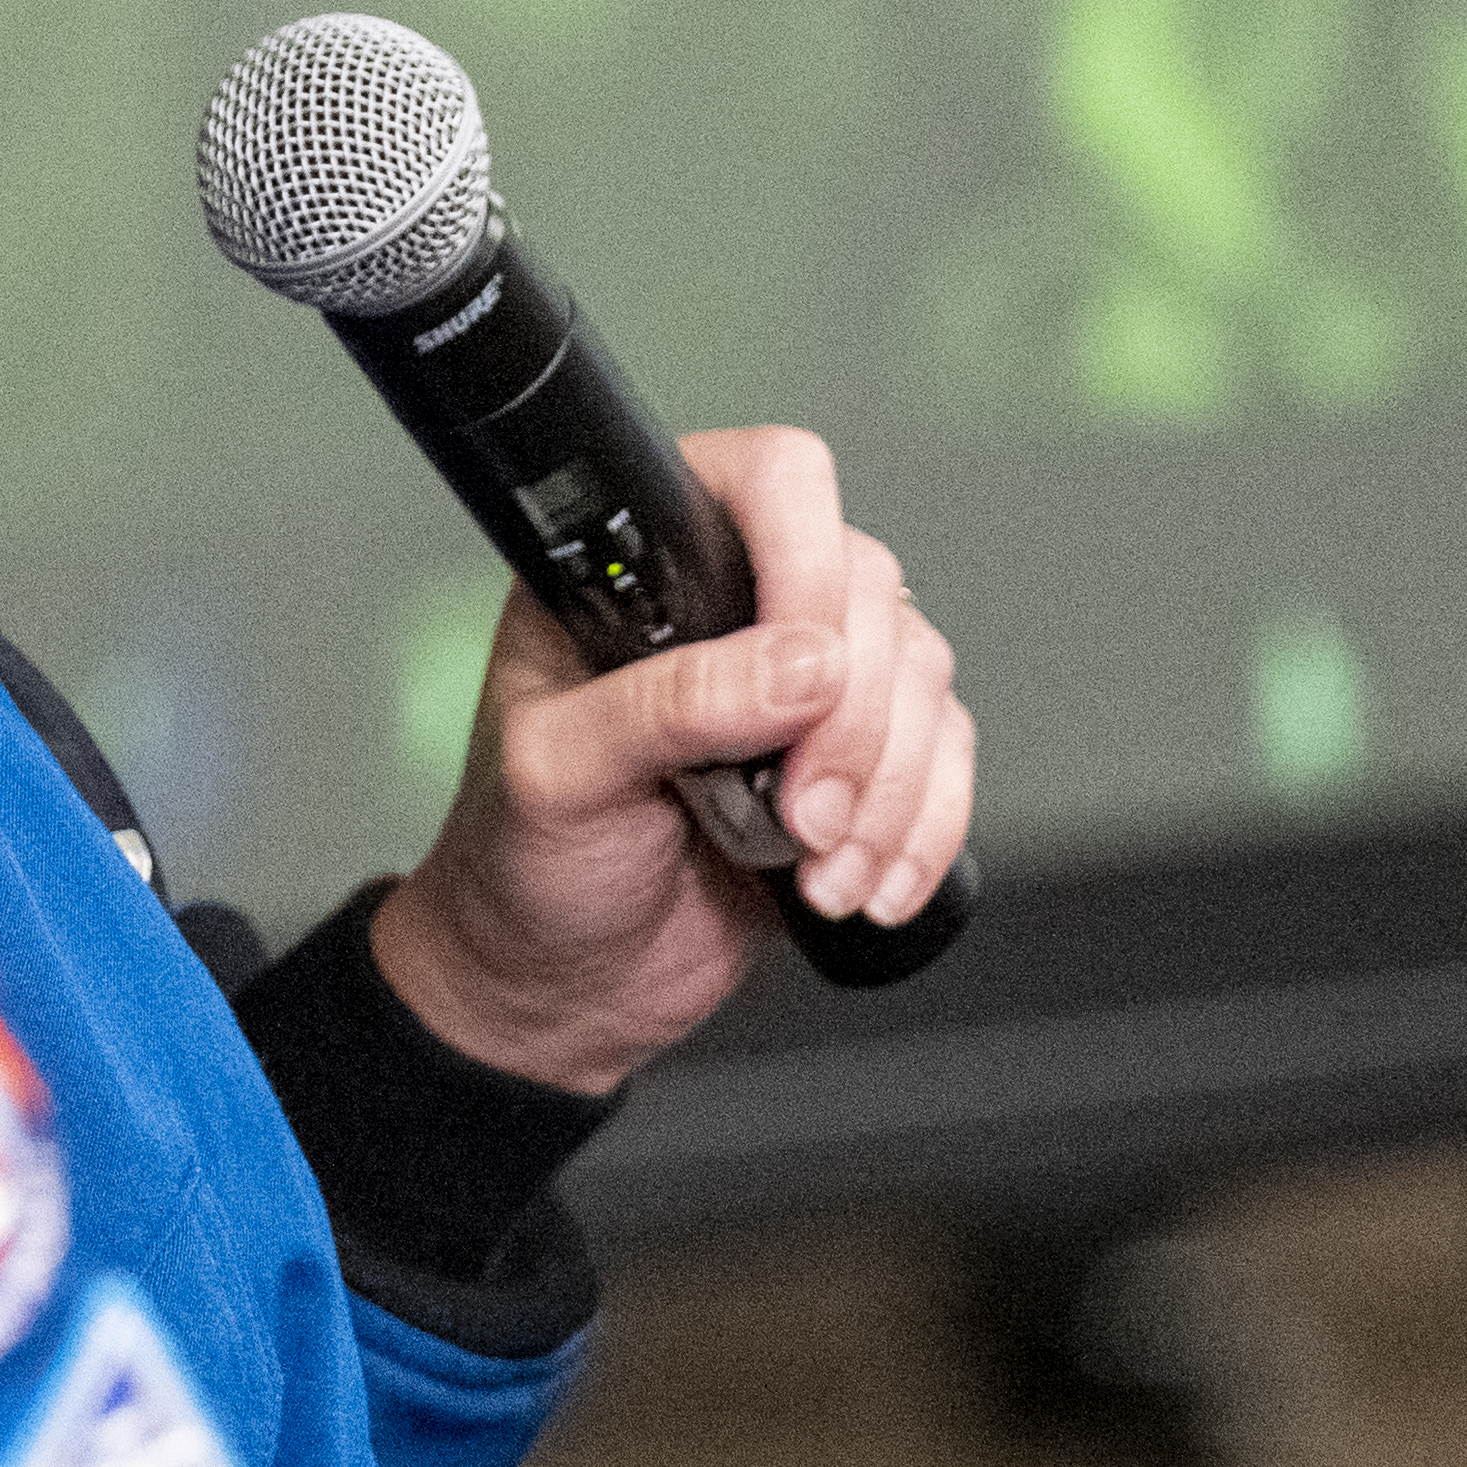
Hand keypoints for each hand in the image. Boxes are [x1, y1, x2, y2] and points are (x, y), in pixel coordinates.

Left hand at [362, 425, 970, 1092]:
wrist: (561, 983)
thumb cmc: (522, 861)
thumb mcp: (557, 775)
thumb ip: (666, 706)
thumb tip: (799, 666)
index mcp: (644, 562)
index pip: (771, 483)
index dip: (809, 567)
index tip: (805, 678)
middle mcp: (733, 598)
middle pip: (866, 590)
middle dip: (854, 724)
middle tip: (802, 817)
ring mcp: (800, 675)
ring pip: (919, 673)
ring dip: (892, 790)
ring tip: (820, 869)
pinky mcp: (854, 755)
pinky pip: (945, 754)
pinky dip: (928, 824)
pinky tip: (869, 882)